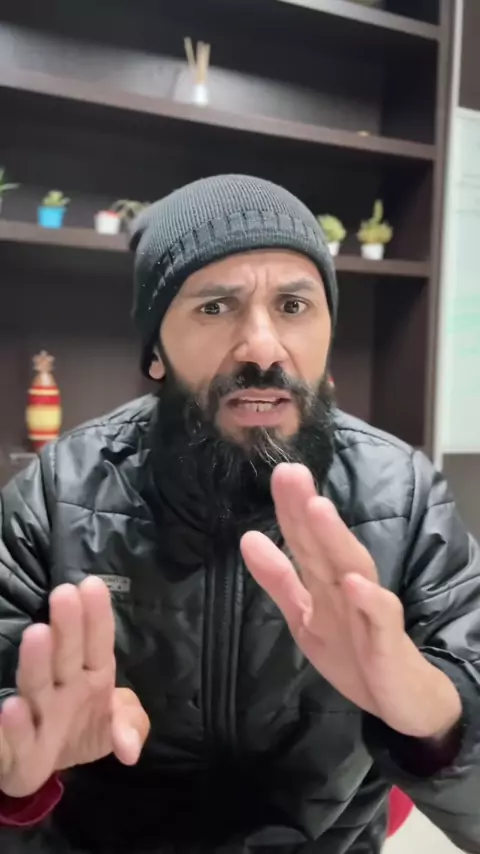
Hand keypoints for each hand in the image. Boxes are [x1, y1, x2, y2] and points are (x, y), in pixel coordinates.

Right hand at [0, 577, 149, 796]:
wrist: (45, 768)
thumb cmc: (82, 728)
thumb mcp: (116, 728)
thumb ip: (130, 726)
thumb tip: (130, 749)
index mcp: (92, 675)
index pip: (98, 641)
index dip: (97, 616)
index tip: (92, 585)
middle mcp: (63, 687)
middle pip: (66, 654)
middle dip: (67, 626)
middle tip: (63, 592)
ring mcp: (37, 713)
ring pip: (36, 684)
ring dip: (37, 660)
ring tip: (37, 634)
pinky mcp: (16, 746)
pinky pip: (15, 735)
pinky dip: (14, 725)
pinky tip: (11, 708)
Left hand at [241, 464, 461, 740]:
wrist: (403, 702)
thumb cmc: (354, 652)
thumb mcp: (305, 617)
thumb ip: (279, 579)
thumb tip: (247, 538)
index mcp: (327, 582)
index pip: (305, 539)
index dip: (290, 509)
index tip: (279, 473)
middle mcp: (349, 587)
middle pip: (327, 544)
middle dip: (308, 510)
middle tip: (291, 473)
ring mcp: (370, 612)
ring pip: (353, 569)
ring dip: (336, 540)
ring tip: (318, 508)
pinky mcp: (388, 641)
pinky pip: (379, 618)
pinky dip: (368, 600)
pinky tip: (353, 583)